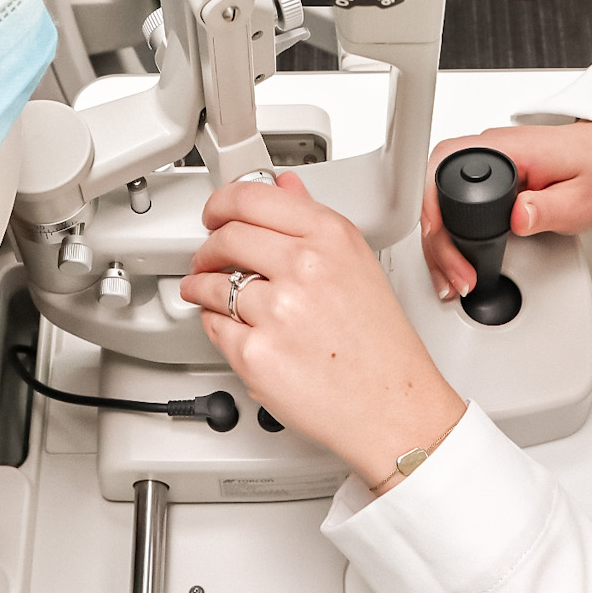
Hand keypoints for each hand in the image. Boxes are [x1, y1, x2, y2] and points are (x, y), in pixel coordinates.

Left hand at [180, 173, 464, 490]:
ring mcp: (277, 311)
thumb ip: (312, 220)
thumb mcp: (357, 264)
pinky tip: (233, 326)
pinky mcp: (255, 354)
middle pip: (225, 236)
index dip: (222, 203)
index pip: (253, 197)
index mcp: (331, 237)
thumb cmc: (380, 343)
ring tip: (207, 290)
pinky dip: (215, 324)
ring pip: (210, 283)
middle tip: (208, 255)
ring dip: (201, 285)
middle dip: (208, 247)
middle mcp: (305, 268)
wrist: (390, 406)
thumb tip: (284, 186)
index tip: (215, 212)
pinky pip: (213, 326)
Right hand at [421, 121, 591, 299]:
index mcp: (507, 150)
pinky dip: (446, 228)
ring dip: (437, 238)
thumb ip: (548, 209)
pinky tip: (452, 254)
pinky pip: (450, 196)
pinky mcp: (486, 170)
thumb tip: (517, 217)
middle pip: (432, 189)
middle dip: (435, 240)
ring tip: (450, 276)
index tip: (453, 256)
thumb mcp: (582, 198)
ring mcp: (484, 158)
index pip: (446, 177)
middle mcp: (488, 149)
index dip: (439, 219)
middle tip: (453, 277)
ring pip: (436, 195)